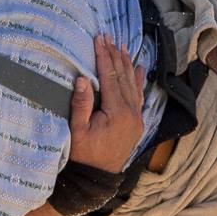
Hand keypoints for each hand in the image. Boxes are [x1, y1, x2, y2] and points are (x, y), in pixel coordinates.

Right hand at [69, 34, 147, 172]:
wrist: (96, 178)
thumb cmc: (83, 155)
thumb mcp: (77, 131)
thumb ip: (81, 105)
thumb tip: (82, 79)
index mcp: (117, 112)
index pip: (110, 77)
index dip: (104, 56)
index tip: (100, 39)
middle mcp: (131, 113)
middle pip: (123, 77)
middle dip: (115, 55)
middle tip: (109, 37)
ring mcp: (136, 118)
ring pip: (133, 84)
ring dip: (127, 64)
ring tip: (123, 46)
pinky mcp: (136, 123)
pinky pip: (139, 97)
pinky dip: (139, 81)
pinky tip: (139, 68)